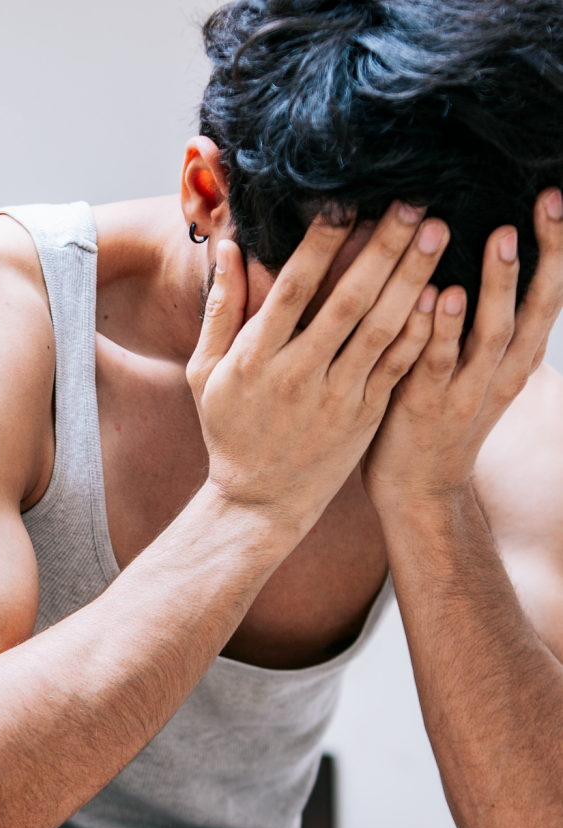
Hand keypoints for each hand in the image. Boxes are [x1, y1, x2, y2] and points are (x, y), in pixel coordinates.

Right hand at [187, 202, 449, 538]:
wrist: (261, 500)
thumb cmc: (230, 430)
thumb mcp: (206, 373)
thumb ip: (220, 310)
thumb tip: (229, 247)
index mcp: (256, 359)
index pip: (293, 289)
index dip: (320, 243)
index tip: (345, 201)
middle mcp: (298, 376)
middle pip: (347, 301)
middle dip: (382, 249)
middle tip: (410, 202)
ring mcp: (336, 398)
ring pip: (380, 330)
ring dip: (412, 279)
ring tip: (436, 235)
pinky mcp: (364, 416)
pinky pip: (397, 367)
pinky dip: (420, 332)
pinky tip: (441, 295)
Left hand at [363, 188, 562, 513]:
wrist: (418, 489)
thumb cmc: (440, 418)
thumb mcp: (476, 372)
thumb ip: (480, 324)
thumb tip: (479, 261)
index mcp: (516, 360)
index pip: (547, 298)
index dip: (557, 250)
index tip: (556, 199)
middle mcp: (501, 373)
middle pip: (534, 309)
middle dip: (545, 256)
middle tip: (547, 203)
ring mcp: (465, 391)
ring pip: (490, 333)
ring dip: (497, 285)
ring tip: (500, 237)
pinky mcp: (423, 404)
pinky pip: (435, 362)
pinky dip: (440, 329)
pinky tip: (440, 295)